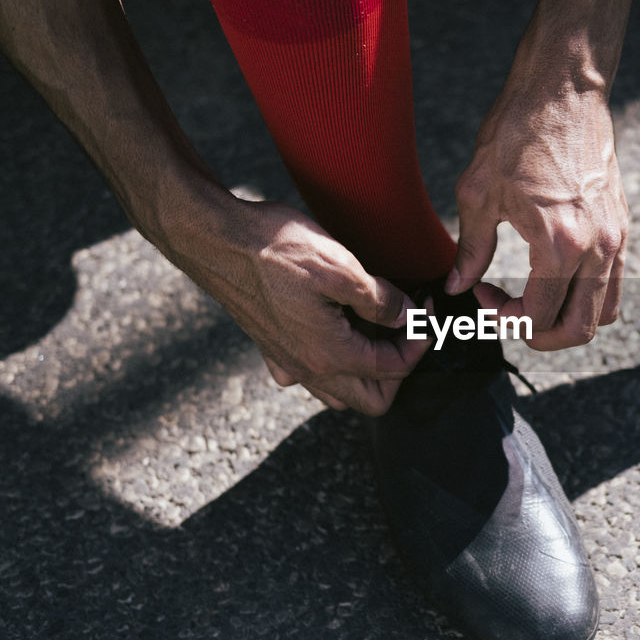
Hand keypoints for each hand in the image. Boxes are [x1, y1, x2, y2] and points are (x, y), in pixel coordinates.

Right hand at [171, 197, 427, 414]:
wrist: (215, 240)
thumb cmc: (274, 249)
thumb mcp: (341, 267)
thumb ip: (380, 300)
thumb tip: (406, 316)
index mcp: (329, 354)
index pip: (394, 369)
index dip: (419, 341)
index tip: (424, 310)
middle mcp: (307, 368)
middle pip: (371, 400)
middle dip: (398, 370)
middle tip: (406, 330)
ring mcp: (286, 361)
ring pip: (339, 393)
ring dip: (366, 372)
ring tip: (376, 330)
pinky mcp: (270, 347)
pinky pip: (306, 375)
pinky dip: (328, 364)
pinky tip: (333, 330)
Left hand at [447, 85, 626, 349]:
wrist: (563, 90)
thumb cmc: (517, 133)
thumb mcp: (478, 194)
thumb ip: (470, 250)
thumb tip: (457, 286)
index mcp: (560, 245)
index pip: (539, 317)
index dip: (504, 318)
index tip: (482, 294)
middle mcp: (597, 248)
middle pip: (581, 329)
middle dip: (542, 336)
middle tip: (511, 317)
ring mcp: (616, 238)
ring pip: (605, 312)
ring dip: (568, 319)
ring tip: (534, 298)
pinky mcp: (621, 226)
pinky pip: (613, 282)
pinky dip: (586, 295)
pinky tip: (553, 273)